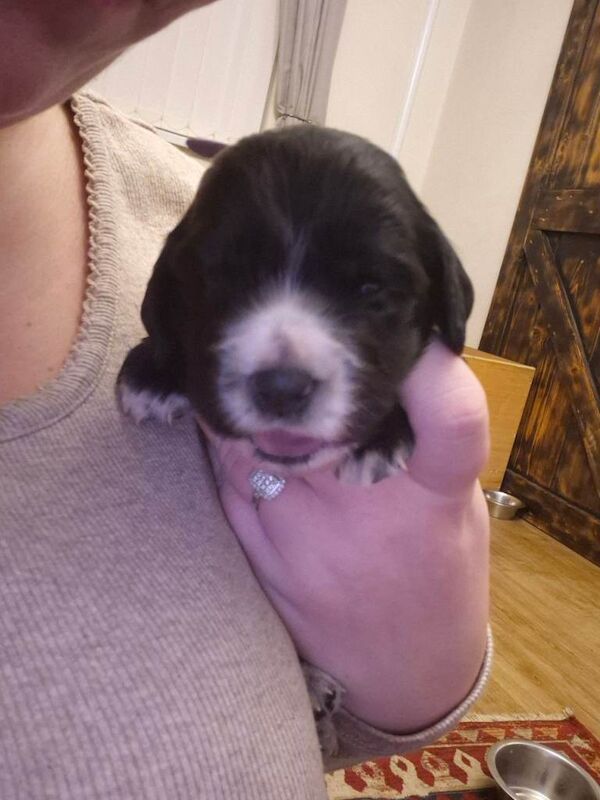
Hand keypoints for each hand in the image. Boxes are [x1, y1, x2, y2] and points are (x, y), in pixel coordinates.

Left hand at [206, 340, 489, 732]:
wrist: (409, 674)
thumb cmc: (442, 576)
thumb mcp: (457, 508)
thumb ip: (425, 443)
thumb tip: (375, 369)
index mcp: (438, 496)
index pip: (451, 420)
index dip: (433, 371)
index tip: (406, 341)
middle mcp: (373, 515)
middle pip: (317, 415)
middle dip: (298, 379)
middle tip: (287, 349)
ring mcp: (311, 542)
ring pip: (254, 446)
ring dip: (248, 412)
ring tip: (248, 388)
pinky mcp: (267, 564)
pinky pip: (231, 487)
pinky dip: (228, 454)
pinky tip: (234, 439)